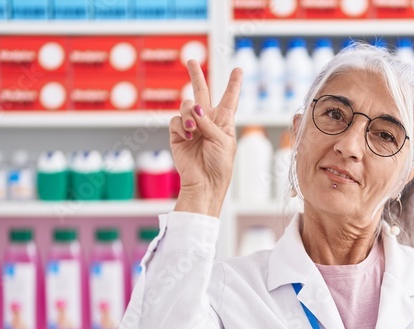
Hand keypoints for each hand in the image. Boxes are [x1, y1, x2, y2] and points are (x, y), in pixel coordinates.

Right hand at [170, 61, 242, 216]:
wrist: (204, 182)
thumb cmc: (220, 165)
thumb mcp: (222, 141)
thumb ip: (209, 121)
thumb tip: (193, 108)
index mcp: (224, 121)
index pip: (229, 98)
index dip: (234, 84)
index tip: (238, 70)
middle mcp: (207, 120)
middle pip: (202, 92)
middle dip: (196, 75)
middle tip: (191, 61)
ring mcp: (192, 125)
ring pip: (186, 105)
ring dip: (189, 114)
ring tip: (194, 129)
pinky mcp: (178, 134)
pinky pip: (175, 120)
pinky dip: (181, 127)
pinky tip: (188, 136)